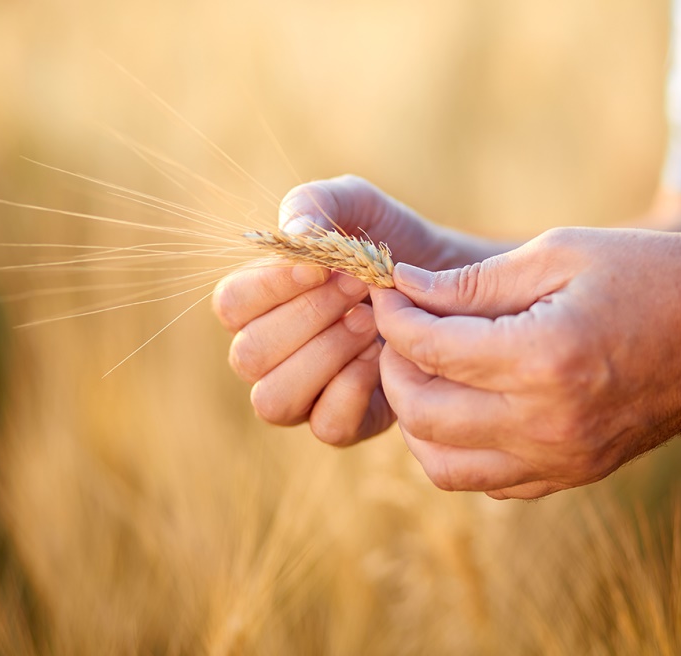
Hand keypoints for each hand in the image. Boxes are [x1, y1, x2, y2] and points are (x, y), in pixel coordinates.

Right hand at [212, 175, 510, 444]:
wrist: (450, 283)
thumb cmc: (391, 242)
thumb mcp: (359, 205)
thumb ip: (317, 203)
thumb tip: (294, 233)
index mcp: (260, 304)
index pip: (230, 305)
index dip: (269, 286)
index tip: (321, 267)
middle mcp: (271, 355)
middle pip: (249, 355)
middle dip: (309, 317)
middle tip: (359, 289)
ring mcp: (304, 395)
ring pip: (274, 400)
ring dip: (326, 355)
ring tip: (372, 322)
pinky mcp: (345, 423)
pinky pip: (326, 427)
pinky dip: (353, 389)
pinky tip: (382, 355)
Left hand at [371, 227, 680, 498]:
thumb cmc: (658, 276)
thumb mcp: (562, 254)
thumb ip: (474, 282)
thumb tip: (406, 290)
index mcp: (546, 358)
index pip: (429, 349)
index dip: (393, 317)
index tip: (386, 291)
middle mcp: (548, 424)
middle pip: (423, 413)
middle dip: (393, 366)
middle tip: (400, 329)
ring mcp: (562, 460)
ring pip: (443, 465)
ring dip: (418, 417)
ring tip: (427, 369)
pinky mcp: (575, 476)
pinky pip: (488, 483)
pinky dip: (458, 448)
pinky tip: (469, 402)